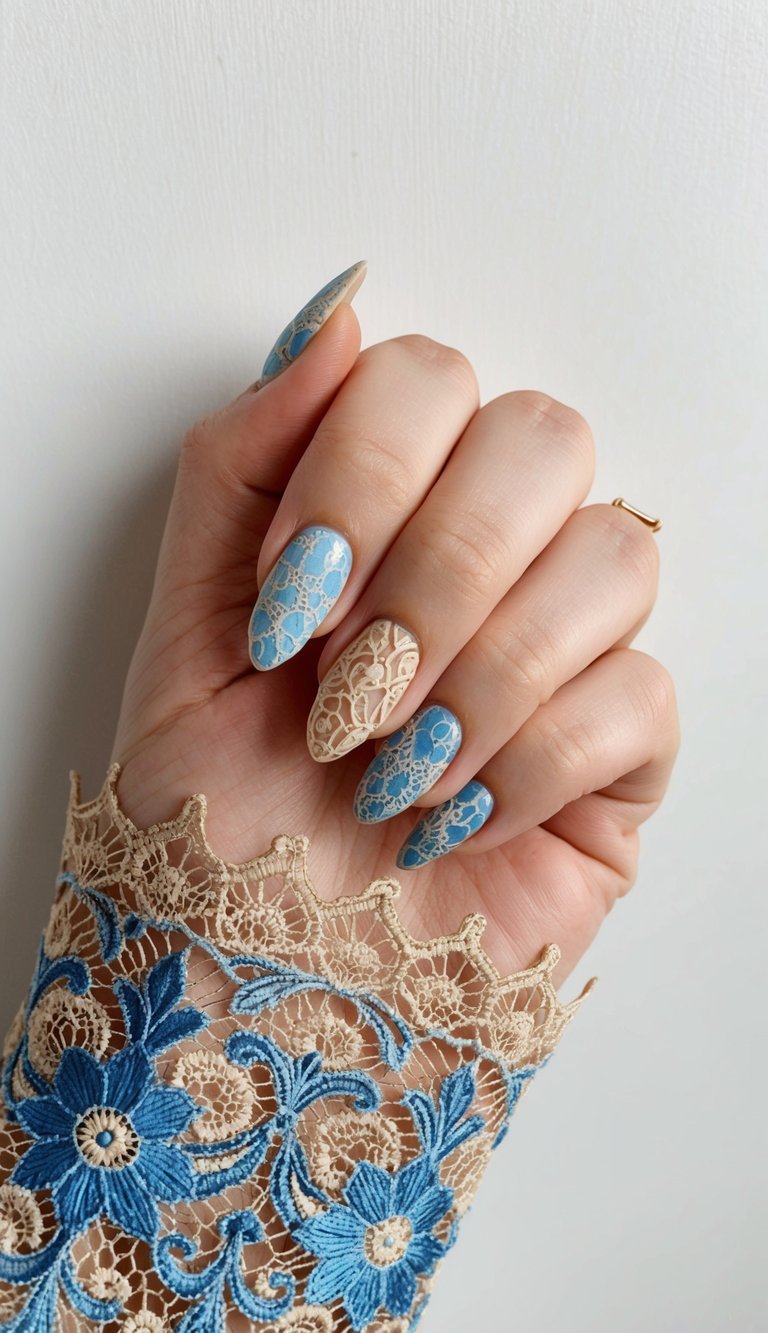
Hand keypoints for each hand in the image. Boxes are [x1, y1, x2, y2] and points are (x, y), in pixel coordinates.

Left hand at [110, 269, 679, 983]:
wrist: (264, 992)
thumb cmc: (215, 822)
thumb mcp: (186, 628)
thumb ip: (244, 460)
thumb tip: (338, 313)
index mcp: (382, 516)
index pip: (431, 380)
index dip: (364, 472)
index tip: (288, 599)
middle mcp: (485, 564)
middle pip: (545, 439)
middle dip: (436, 567)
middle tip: (350, 683)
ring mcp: (565, 654)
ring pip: (615, 555)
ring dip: (482, 672)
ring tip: (388, 768)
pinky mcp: (621, 757)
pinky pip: (640, 695)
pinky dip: (528, 761)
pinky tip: (450, 818)